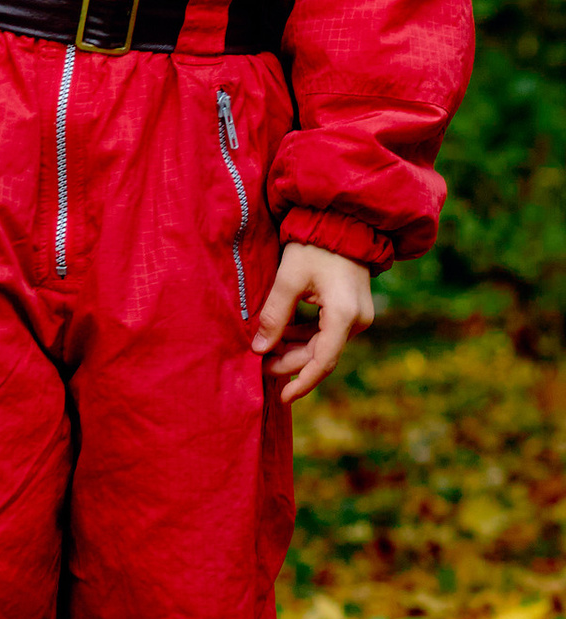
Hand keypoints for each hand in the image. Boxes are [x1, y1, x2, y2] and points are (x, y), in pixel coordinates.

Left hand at [252, 239, 373, 401]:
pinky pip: (329, 332)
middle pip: (322, 354)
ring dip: (297, 349)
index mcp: (344, 316)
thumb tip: (259, 350)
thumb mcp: (288, 280)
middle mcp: (358, 321)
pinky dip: (306, 336)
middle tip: (262, 366)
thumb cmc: (314, 246)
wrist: (343, 221)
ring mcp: (359, 316)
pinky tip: (283, 334)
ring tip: (267, 350)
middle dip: (292, 363)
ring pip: (325, 344)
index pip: (323, 361)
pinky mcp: (353, 309)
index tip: (283, 397)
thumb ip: (274, 316)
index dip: (301, 382)